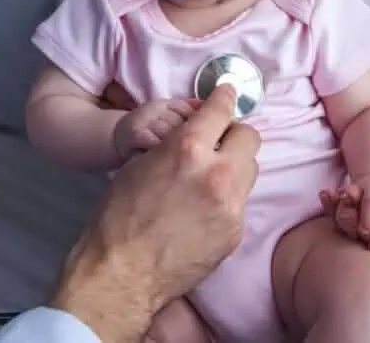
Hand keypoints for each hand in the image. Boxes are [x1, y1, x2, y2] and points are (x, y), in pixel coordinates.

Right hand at [51, 84, 259, 342]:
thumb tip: (194, 129)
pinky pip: (241, 202)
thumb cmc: (119, 216)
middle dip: (233, 135)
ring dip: (234, 166)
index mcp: (187, 149)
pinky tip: (205, 209)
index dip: (224, 98)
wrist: (122, 273)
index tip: (226, 95)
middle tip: (216, 143)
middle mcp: (217, 174)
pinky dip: (227, 199)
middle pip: (248, 137)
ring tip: (210, 178)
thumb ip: (173, 142)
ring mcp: (231, 206)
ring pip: (250, 169)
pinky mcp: (236, 232)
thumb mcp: (139, 162)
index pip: (221, 109)